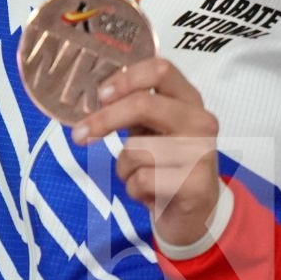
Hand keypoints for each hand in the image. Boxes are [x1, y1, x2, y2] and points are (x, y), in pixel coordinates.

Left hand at [71, 57, 222, 249]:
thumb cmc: (166, 161)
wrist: (195, 210)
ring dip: (124, 167)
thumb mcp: (151, 127)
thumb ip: (131, 107)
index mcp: (188, 99)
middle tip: (78, 136)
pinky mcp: (196, 185)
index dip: (126, 78)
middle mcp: (200, 120)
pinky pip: (142, 180)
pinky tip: (150, 192)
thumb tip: (93, 97)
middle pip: (142, 105)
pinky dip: (134, 189)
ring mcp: (202, 152)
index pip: (161, 69)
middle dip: (104, 120)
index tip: (101, 95)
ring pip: (137, 149)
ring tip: (140, 175)